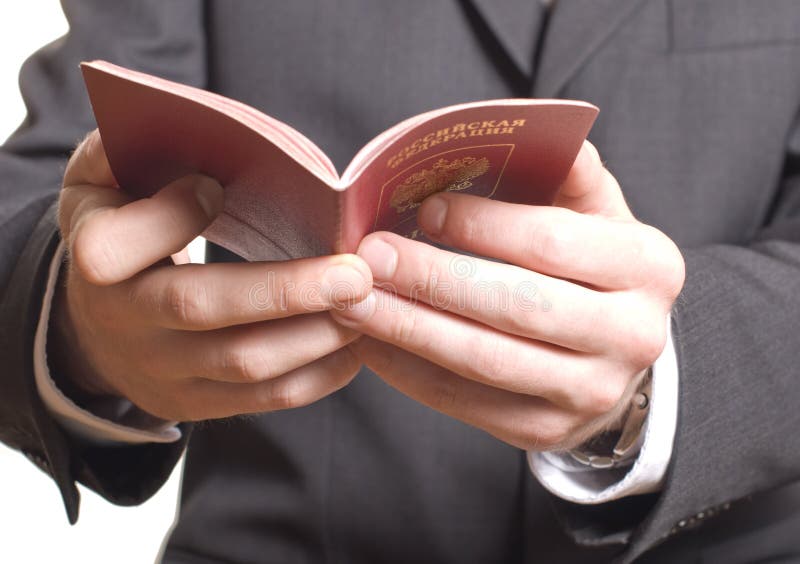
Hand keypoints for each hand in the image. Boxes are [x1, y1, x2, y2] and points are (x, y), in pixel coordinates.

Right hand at [51, 130, 371, 420]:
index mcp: (97, 257)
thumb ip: (118, 150)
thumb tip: (180, 130)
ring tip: (369, 302)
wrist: (99, 328)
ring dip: (317, 335)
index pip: (112, 248)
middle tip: (356, 273)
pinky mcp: (195, 402)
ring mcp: (160, 372)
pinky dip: (319, 372)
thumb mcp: (100, 184)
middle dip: (286, 291)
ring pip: (245, 364)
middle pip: (201, 308)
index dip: (169, 219)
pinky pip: (265, 399)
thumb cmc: (120, 233)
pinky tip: (355, 342)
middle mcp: (122, 322)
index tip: (216, 187)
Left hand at [333, 142, 683, 450]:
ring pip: (485, 361)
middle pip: (517, 306)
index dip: (482, 226)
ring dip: (408, 329)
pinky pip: (468, 403)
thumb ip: (566, 170)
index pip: (553, 242)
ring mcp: (592, 393)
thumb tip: (526, 124)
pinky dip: (411, 373)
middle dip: (433, 279)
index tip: (423, 209)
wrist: (616, 350)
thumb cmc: (591, 265)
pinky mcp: (548, 430)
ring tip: (354, 301)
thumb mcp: (596, 212)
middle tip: (369, 256)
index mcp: (648, 266)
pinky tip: (373, 342)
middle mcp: (633, 336)